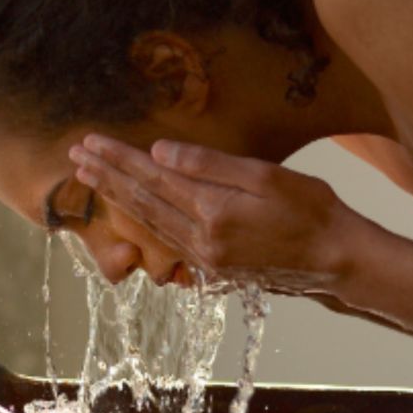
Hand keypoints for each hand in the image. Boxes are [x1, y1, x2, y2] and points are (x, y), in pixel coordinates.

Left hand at [69, 135, 361, 289]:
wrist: (337, 261)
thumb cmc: (312, 210)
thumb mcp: (267, 177)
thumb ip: (210, 165)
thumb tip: (159, 151)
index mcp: (212, 211)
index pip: (153, 178)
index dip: (119, 158)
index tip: (90, 142)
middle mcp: (201, 240)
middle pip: (142, 202)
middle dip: (106, 176)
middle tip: (75, 156)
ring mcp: (205, 260)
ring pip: (149, 223)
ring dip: (118, 198)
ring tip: (91, 179)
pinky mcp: (214, 271)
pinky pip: (166, 241)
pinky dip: (142, 221)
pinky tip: (131, 211)